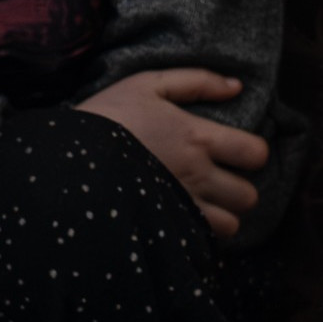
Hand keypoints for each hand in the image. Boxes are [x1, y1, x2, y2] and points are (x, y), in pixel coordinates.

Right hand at [75, 69, 270, 238]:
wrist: (67, 152)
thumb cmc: (108, 114)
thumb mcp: (146, 84)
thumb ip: (195, 81)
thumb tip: (236, 86)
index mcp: (198, 136)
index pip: (255, 153)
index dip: (252, 153)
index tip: (235, 151)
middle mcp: (198, 174)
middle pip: (249, 196)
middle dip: (239, 189)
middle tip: (218, 180)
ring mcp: (182, 203)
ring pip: (231, 224)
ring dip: (222, 215)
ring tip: (203, 203)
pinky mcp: (165, 225)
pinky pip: (202, 240)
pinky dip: (199, 232)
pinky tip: (184, 217)